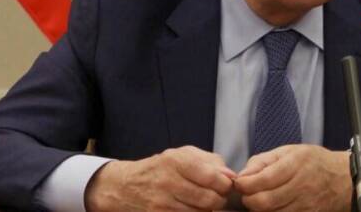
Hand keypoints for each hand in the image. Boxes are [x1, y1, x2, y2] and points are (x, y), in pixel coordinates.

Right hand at [85, 145, 236, 210]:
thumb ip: (211, 162)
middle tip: (217, 195)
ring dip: (208, 209)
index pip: (213, 177)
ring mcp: (163, 203)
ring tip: (204, 201)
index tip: (225, 184)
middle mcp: (168, 182)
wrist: (128, 186)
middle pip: (210, 199)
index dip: (225, 184)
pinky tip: (192, 208)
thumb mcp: (184, 154)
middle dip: (220, 199)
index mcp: (176, 161)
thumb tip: (231, 176)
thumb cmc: (162, 167)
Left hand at [234, 144, 352, 211]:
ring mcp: (306, 205)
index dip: (244, 184)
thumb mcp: (287, 152)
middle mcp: (301, 185)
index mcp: (295, 164)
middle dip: (248, 200)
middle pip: (264, 202)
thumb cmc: (312, 162)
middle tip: (247, 194)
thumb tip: (241, 176)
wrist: (342, 179)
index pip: (262, 180)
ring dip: (259, 209)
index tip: (240, 183)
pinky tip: (272, 207)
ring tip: (259, 199)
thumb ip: (262, 162)